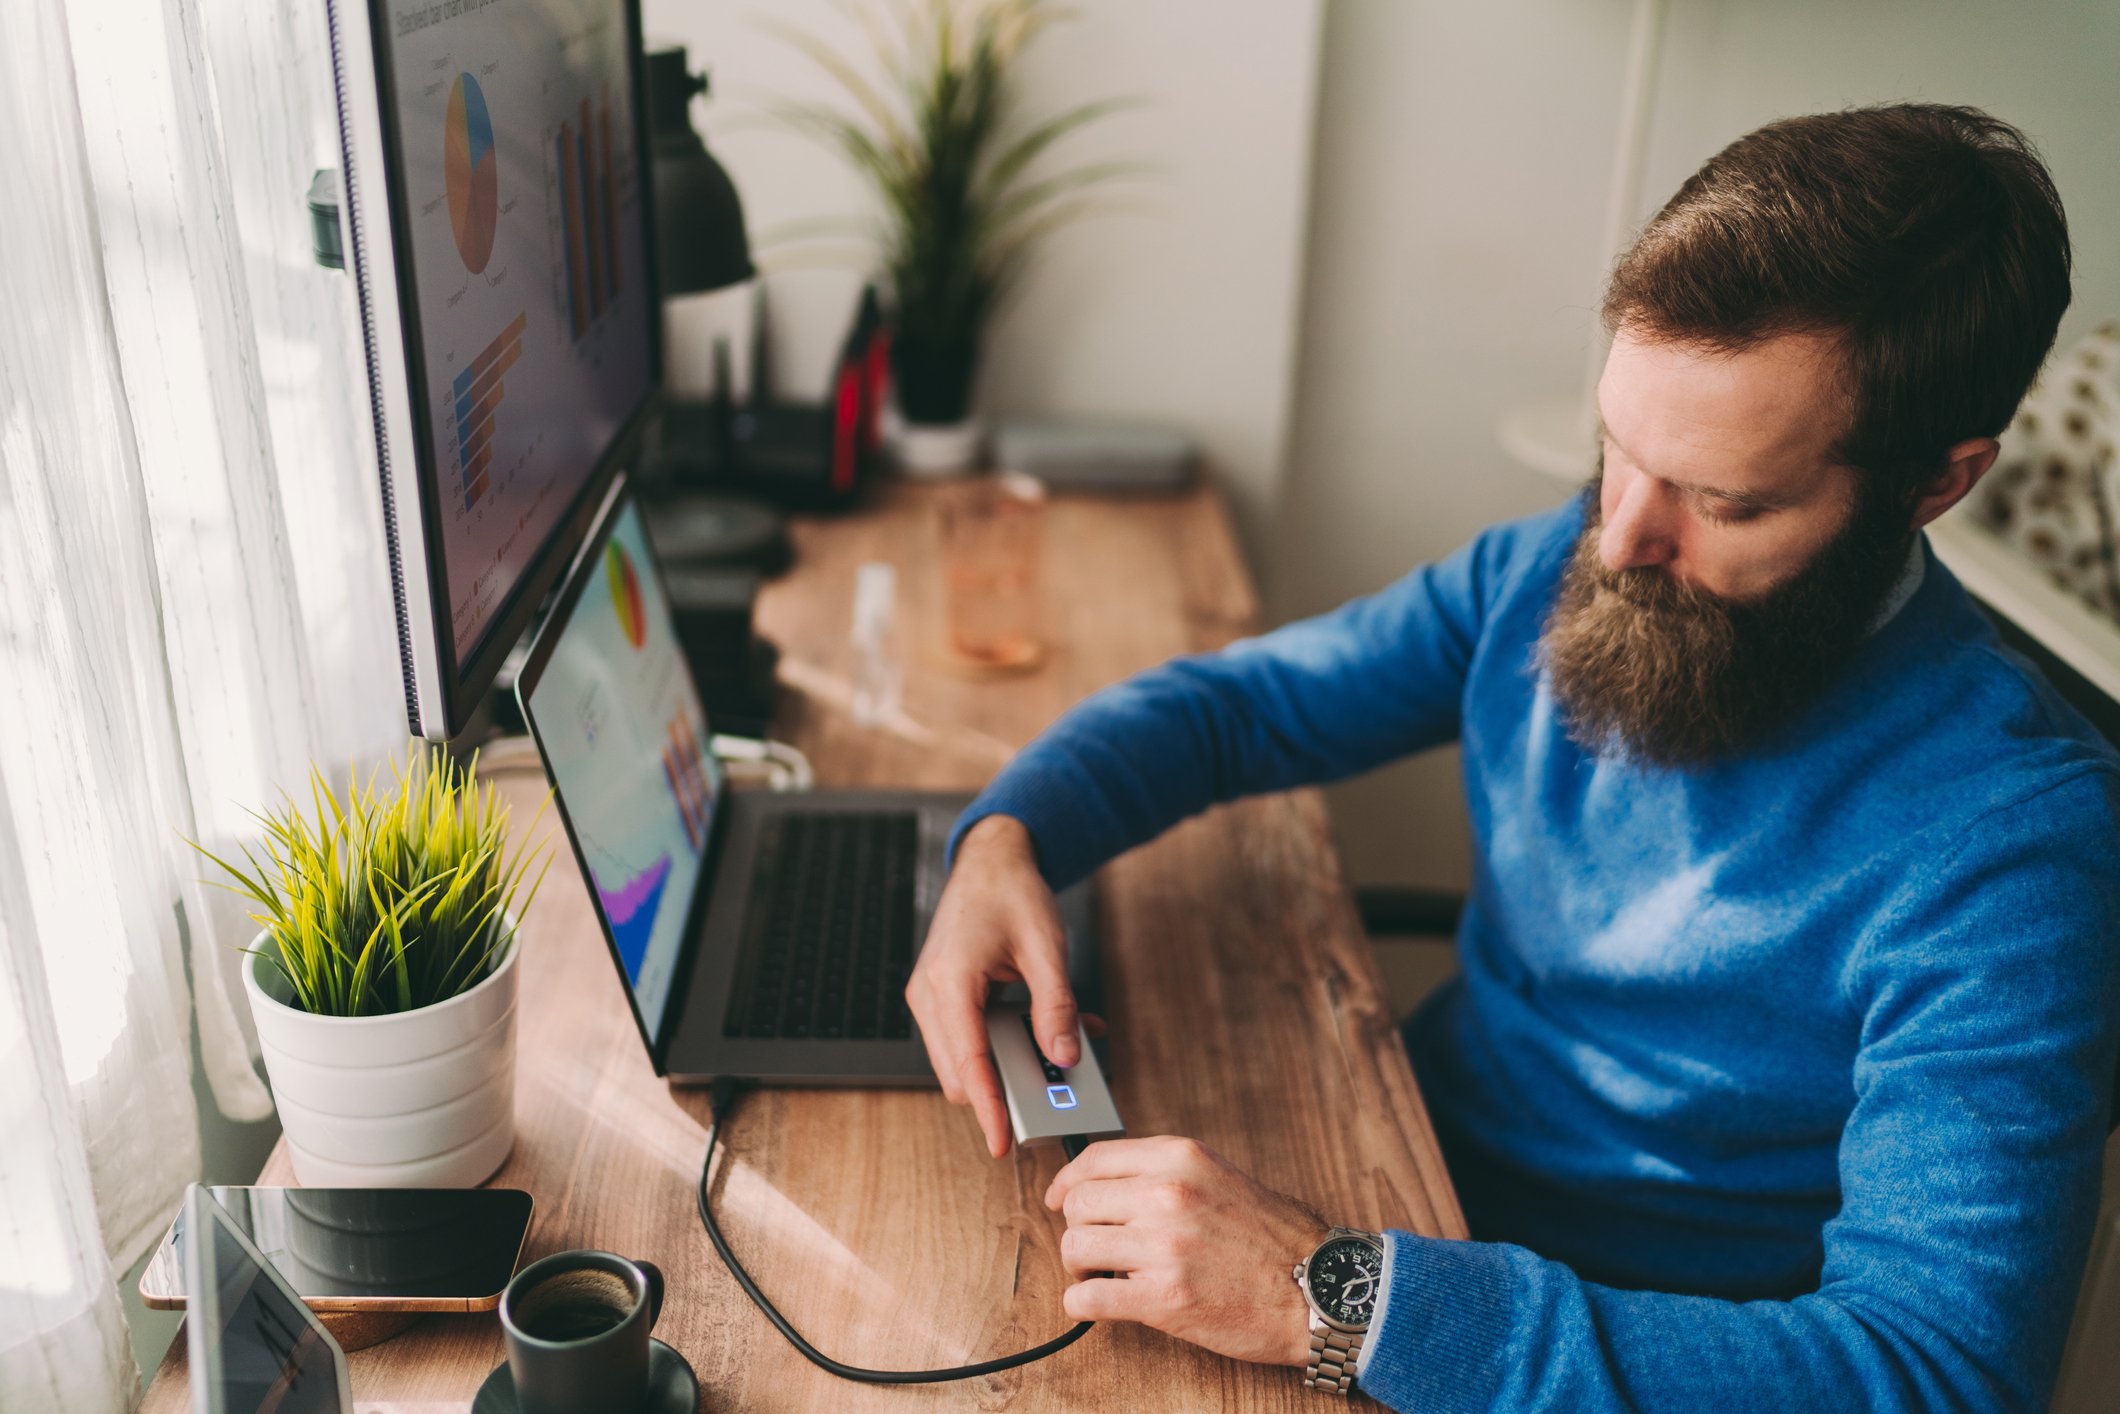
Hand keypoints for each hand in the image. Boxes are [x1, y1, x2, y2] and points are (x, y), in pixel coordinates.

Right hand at [905, 815, 1083, 1156]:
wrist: (990, 858)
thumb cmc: (1012, 892)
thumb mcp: (1047, 948)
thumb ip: (1055, 1006)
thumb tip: (1063, 1057)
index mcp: (950, 981)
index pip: (968, 1063)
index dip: (987, 1108)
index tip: (1002, 1144)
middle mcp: (930, 994)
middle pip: (960, 1072)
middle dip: (1004, 1090)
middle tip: (1057, 1091)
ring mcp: (932, 997)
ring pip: (965, 1061)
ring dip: (1009, 1065)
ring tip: (1062, 1049)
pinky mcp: (943, 998)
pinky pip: (970, 1039)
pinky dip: (1005, 1045)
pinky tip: (1045, 1029)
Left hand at [1045, 1136, 1328, 1366]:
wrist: (1318, 1289)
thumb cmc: (1277, 1240)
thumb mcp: (1221, 1178)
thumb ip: (1168, 1174)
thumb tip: (1113, 1184)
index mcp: (1181, 1159)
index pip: (1095, 1159)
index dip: (1067, 1181)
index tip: (1060, 1198)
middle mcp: (1167, 1195)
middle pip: (1078, 1203)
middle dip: (1078, 1228)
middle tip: (1094, 1247)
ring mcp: (1163, 1246)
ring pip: (1075, 1247)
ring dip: (1078, 1267)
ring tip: (1100, 1276)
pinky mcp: (1162, 1298)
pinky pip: (1086, 1298)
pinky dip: (1082, 1305)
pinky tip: (1098, 1305)